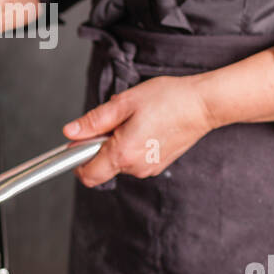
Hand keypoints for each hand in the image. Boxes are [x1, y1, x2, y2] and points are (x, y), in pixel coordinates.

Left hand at [62, 75, 212, 186]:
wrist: (203, 105)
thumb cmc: (168, 99)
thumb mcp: (124, 103)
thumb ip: (94, 121)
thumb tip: (70, 132)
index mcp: (122, 153)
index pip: (87, 174)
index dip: (77, 158)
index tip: (80, 141)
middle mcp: (135, 167)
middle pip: (102, 167)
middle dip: (100, 145)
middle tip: (116, 121)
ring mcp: (149, 168)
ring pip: (119, 162)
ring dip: (118, 144)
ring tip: (136, 120)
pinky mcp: (158, 165)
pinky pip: (134, 159)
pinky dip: (132, 146)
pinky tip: (146, 127)